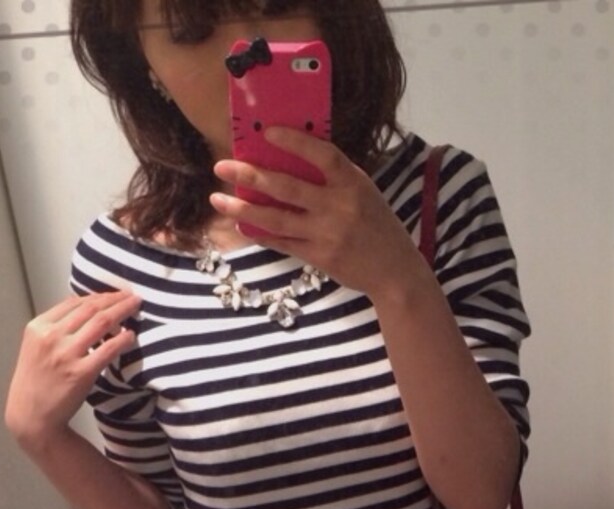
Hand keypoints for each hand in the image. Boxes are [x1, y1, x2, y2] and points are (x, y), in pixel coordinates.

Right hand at [5, 289, 140, 446]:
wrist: (31, 416)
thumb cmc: (36, 383)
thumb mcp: (35, 348)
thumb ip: (55, 329)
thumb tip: (83, 310)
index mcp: (38, 327)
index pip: (73, 303)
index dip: (98, 296)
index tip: (113, 295)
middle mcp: (51, 336)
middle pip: (90, 308)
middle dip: (114, 299)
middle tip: (131, 296)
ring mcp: (66, 354)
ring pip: (101, 322)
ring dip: (122, 311)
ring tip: (136, 306)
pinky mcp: (81, 373)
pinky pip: (108, 349)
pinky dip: (123, 339)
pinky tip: (131, 335)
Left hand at [210, 129, 426, 301]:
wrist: (394, 272)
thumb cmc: (378, 226)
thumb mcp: (364, 193)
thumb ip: (335, 179)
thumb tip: (292, 160)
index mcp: (353, 183)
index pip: (321, 155)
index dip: (294, 141)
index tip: (266, 132)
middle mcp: (338, 207)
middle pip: (287, 187)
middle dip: (251, 175)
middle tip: (222, 166)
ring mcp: (326, 234)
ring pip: (276, 218)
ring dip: (244, 208)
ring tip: (219, 200)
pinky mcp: (319, 257)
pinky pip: (282, 242)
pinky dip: (261, 233)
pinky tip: (242, 224)